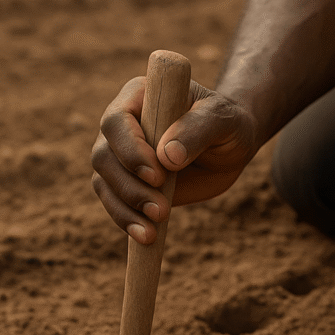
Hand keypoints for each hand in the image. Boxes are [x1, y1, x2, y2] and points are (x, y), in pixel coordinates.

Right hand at [91, 76, 258, 243]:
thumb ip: (197, 129)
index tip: (157, 174)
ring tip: (152, 230)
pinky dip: (126, 221)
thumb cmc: (227, 123)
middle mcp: (123, 126)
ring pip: (104, 182)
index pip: (117, 121)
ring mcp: (122, 156)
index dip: (130, 150)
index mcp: (140, 97)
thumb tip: (166, 156)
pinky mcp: (129, 183)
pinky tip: (146, 237)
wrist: (230, 146)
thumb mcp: (222, 119)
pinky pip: (115, 203)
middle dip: (129, 187)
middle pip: (104, 156)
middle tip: (161, 209)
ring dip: (125, 209)